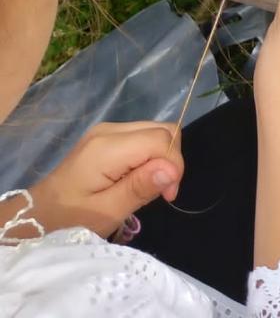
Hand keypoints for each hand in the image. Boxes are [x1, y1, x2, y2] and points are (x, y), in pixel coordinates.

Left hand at [28, 122, 182, 237]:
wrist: (35, 217)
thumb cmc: (69, 220)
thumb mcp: (106, 212)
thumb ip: (139, 188)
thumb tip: (172, 169)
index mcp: (108, 146)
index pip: (161, 139)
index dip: (174, 165)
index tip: (167, 196)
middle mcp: (110, 129)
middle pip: (162, 129)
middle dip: (170, 160)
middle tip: (161, 193)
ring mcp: (107, 131)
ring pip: (154, 131)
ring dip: (161, 159)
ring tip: (147, 188)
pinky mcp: (106, 138)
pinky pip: (142, 138)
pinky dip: (149, 157)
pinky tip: (136, 180)